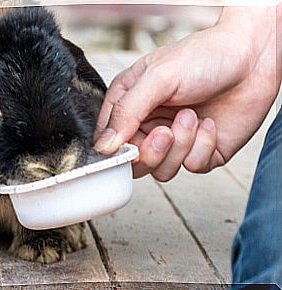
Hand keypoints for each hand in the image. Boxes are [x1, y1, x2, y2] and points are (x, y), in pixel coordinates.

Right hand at [94, 7, 279, 180]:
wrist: (252, 58)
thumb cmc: (202, 57)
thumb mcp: (157, 77)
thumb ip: (127, 111)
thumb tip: (104, 144)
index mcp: (129, 104)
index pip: (109, 141)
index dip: (118, 150)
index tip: (132, 144)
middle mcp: (148, 125)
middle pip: (134, 163)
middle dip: (151, 152)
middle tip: (164, 132)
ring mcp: (175, 141)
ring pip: (162, 171)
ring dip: (179, 147)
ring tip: (191, 116)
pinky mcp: (201, 151)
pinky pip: (192, 167)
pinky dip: (202, 146)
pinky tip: (208, 123)